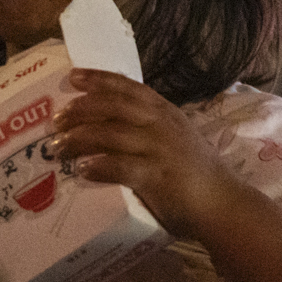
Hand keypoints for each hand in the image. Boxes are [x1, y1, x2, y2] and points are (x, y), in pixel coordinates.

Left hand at [47, 70, 245, 240]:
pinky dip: (99, 166)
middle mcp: (161, 125)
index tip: (73, 78)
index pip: (128, 87)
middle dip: (80, 110)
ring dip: (79, 139)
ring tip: (58, 147)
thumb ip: (149, 130)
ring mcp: (159, 150)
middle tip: (57, 120)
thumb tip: (108, 128)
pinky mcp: (157, 177)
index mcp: (165, 113)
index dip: (99, 80)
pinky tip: (83, 170)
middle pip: (113, 106)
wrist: (223, 204)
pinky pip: (121, 167)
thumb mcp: (175, 139)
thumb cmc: (196, 174)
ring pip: (110, 134)